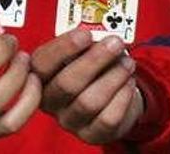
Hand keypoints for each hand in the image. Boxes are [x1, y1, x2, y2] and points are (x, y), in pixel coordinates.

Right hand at [31, 29, 142, 144]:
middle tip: (114, 43)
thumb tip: (98, 34)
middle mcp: (50, 102)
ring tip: (128, 62)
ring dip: (113, 77)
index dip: (62, 48)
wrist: (111, 96)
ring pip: (89, 102)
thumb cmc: (92, 69)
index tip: (85, 34)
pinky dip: (123, 96)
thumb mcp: (81, 52)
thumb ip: (84, 44)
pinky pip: (108, 118)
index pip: (42, 64)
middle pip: (67, 84)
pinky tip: (129, 82)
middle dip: (94, 60)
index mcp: (41, 77)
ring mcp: (70, 121)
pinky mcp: (92, 134)